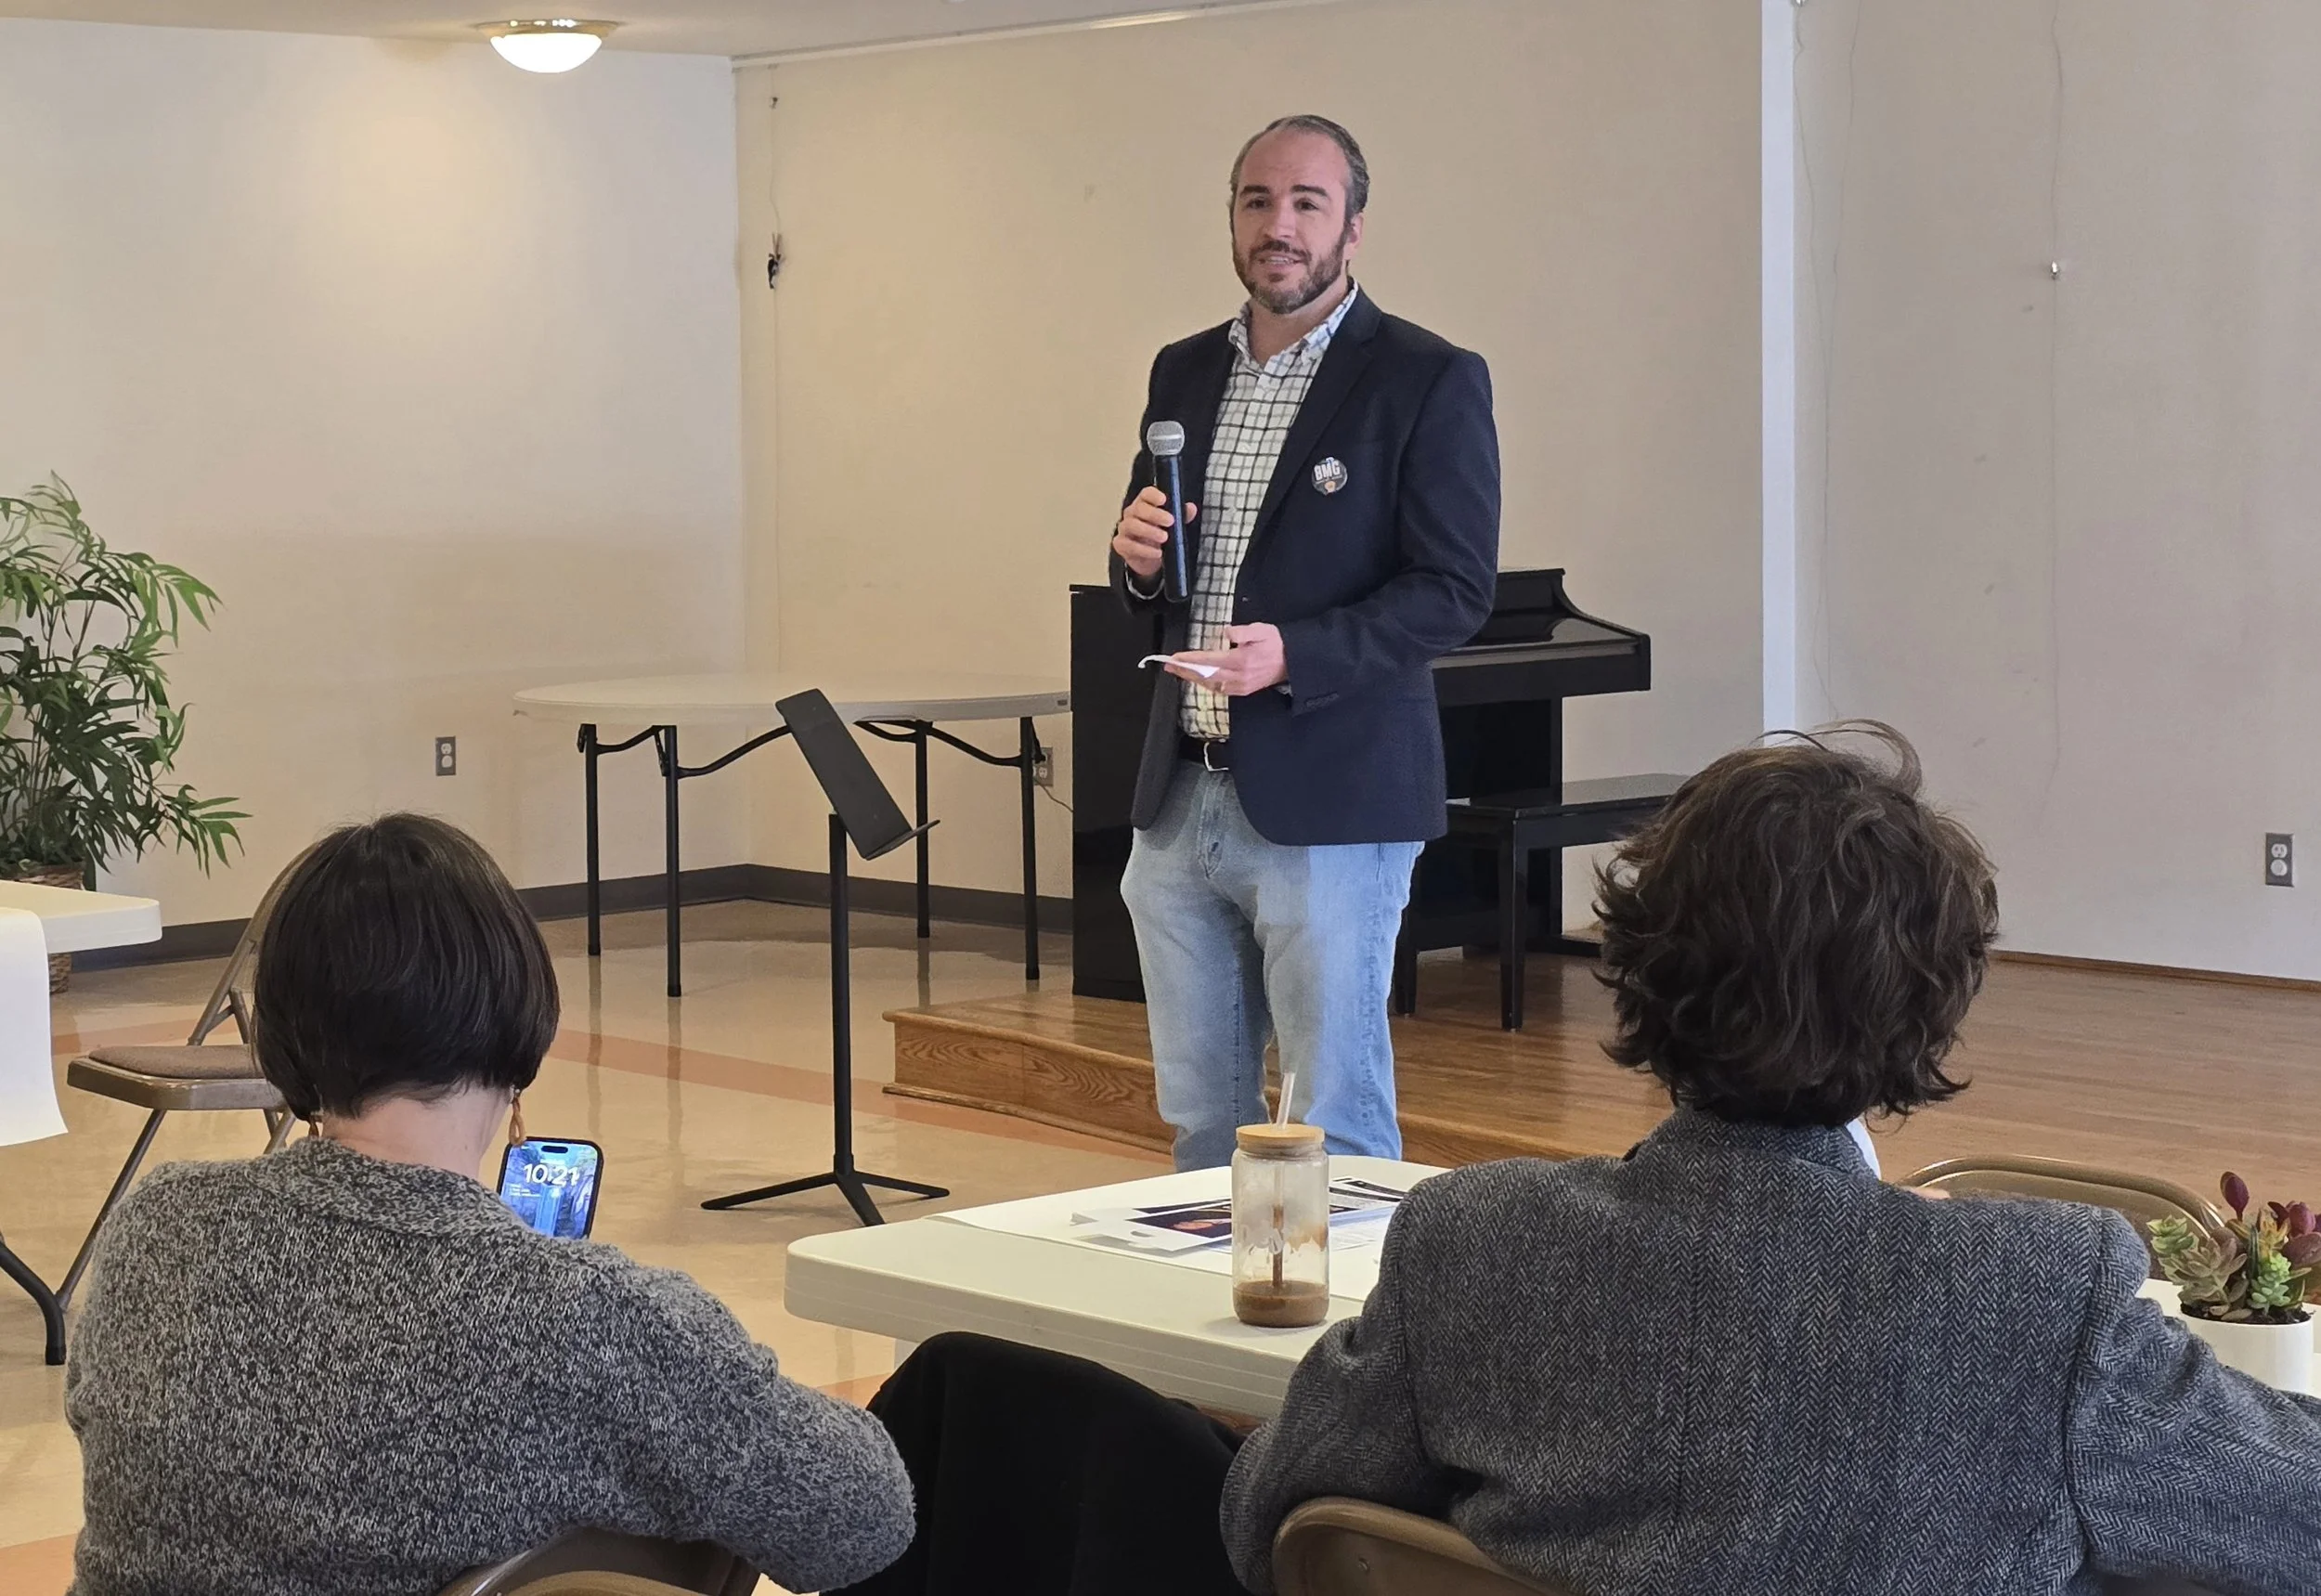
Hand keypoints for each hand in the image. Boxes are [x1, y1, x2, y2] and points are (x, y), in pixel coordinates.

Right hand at [1113, 487, 1195, 580]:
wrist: (1150, 559)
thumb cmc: (1159, 536)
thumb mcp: (1174, 526)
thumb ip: (1182, 516)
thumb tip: (1191, 508)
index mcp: (1145, 504)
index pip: (1146, 494)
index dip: (1153, 495)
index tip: (1164, 499)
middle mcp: (1132, 514)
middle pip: (1139, 508)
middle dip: (1155, 514)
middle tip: (1170, 521)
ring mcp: (1125, 529)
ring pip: (1131, 525)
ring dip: (1149, 531)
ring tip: (1164, 537)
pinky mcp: (1121, 544)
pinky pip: (1128, 545)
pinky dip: (1144, 550)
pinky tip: (1157, 553)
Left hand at [1166, 623, 1286, 695]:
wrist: (1294, 660)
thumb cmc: (1277, 643)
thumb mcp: (1261, 630)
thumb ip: (1242, 632)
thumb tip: (1226, 633)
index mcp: (1241, 660)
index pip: (1209, 660)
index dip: (1190, 659)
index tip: (1176, 657)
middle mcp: (1239, 676)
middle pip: (1205, 676)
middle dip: (1185, 671)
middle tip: (1169, 666)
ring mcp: (1241, 686)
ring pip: (1211, 685)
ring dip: (1193, 679)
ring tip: (1180, 672)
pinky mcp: (1244, 690)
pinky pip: (1221, 690)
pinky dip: (1207, 685)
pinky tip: (1200, 679)